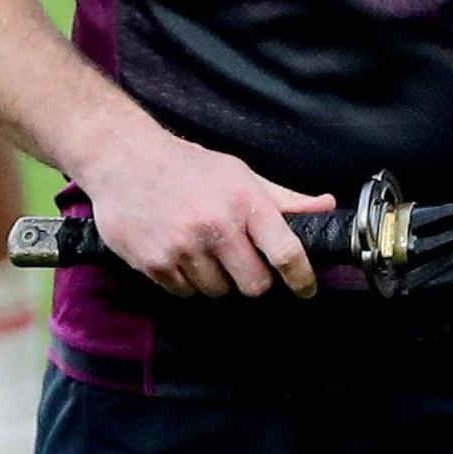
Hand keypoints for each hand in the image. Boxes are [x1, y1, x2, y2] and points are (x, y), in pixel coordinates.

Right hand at [79, 126, 334, 298]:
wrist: (126, 160)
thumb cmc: (190, 166)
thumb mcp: (241, 174)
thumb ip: (284, 199)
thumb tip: (326, 207)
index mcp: (244, 202)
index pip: (285, 252)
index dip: (302, 277)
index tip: (306, 289)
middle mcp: (216, 227)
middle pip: (254, 284)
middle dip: (253, 279)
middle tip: (242, 261)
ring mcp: (184, 248)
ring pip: (218, 291)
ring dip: (216, 278)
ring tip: (203, 248)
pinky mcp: (155, 264)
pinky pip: (185, 292)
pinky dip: (187, 281)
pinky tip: (179, 253)